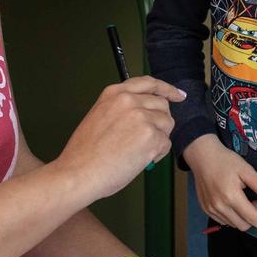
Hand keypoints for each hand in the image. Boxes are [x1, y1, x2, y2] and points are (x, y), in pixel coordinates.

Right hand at [52, 78, 182, 201]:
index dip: (166, 89)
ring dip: (159, 138)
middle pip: (162, 105)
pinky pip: (166, 144)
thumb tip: (144, 115)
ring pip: (167, 124)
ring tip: (139, 152)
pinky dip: (157, 154)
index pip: (148, 83)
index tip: (178, 95)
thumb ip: (121, 110)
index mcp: (114, 94)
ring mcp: (141, 117)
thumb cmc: (85, 154)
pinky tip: (141, 161)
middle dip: (161, 121)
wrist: (78, 173)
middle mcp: (129, 100)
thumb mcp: (99, 117)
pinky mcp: (151, 136)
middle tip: (151, 138)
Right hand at [184, 134, 256, 236]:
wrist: (202, 157)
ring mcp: (211, 209)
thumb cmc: (225, 161)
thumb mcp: (246, 169)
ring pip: (233, 225)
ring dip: (242, 217)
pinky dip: (232, 216)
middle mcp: (220, 206)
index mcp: (231, 196)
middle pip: (243, 225)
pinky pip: (223, 221)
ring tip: (242, 199)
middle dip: (253, 217)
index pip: (252, 218)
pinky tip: (232, 202)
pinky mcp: (206, 209)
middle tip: (254, 200)